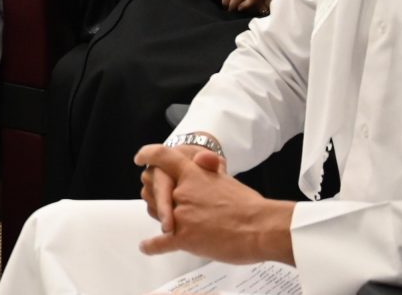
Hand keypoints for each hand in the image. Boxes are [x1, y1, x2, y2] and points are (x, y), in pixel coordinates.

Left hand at [134, 144, 294, 264]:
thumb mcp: (227, 178)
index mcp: (193, 173)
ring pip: (156, 213)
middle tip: (158, 198)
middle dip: (155, 193)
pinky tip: (146, 247)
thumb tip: (203, 157)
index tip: (141, 158)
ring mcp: (180, 215)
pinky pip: (160, 242)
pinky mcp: (184, 237)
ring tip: (165, 221)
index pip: (163, 157)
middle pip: (154, 188)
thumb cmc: (249, 206)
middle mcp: (182, 192)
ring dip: (159, 216)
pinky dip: (152, 246)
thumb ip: (209, 168)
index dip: (149, 154)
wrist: (261, 228)